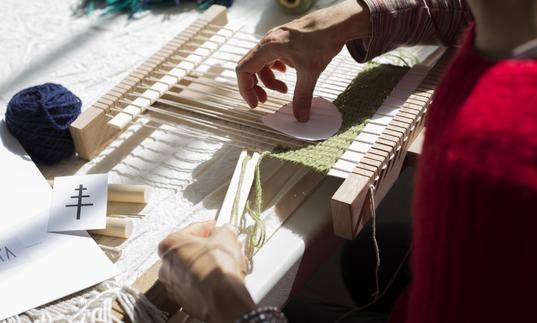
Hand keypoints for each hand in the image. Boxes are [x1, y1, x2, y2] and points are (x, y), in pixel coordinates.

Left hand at [158, 220, 254, 322]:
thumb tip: (226, 231)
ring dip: (208, 263)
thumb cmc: (217, 266)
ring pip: (193, 268)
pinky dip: (206, 279)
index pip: (192, 229)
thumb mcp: (226, 236)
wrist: (221, 296)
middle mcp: (166, 266)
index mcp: (170, 245)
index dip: (208, 227)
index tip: (216, 227)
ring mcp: (173, 285)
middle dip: (208, 247)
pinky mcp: (184, 300)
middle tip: (222, 245)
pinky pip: (196, 284)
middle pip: (190, 250)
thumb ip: (224, 230)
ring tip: (225, 261)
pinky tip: (221, 277)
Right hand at [236, 0, 369, 121]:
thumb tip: (300, 117)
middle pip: (250, 68)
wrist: (336, 22)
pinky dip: (275, 71)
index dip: (246, 90)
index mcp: (268, 47)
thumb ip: (303, 96)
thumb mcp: (311, 71)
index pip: (244, 70)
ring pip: (262, 64)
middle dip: (256, 87)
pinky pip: (271, 58)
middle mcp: (268, 42)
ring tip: (284, 90)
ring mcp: (275, 40)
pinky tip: (287, 75)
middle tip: (265, 100)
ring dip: (269, 80)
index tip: (255, 104)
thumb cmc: (322, 38)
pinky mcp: (283, 41)